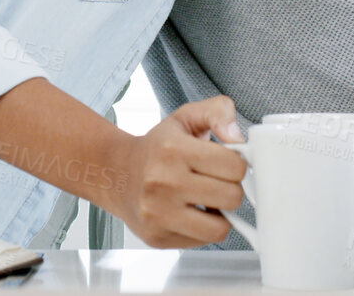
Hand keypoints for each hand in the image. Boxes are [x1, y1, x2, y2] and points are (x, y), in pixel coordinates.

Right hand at [108, 96, 249, 248]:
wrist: (116, 173)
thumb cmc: (157, 148)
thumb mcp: (186, 117)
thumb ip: (219, 112)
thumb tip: (238, 138)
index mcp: (173, 149)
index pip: (235, 166)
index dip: (237, 164)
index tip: (226, 164)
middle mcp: (163, 182)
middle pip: (231, 197)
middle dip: (231, 189)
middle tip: (217, 182)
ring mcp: (158, 214)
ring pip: (220, 228)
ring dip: (220, 215)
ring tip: (208, 201)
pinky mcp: (157, 237)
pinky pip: (202, 241)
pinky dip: (203, 229)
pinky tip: (191, 213)